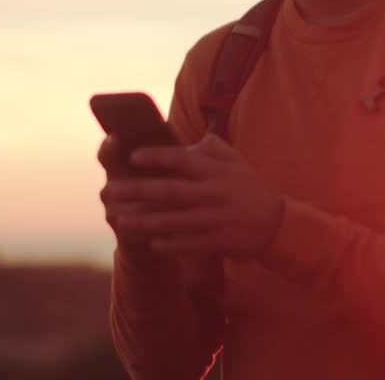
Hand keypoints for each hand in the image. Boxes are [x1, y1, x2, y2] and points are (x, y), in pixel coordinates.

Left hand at [104, 133, 284, 257]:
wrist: (275, 224)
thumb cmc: (249, 188)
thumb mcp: (236, 161)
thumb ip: (212, 148)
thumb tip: (187, 141)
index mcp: (214, 172)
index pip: (181, 160)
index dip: (157, 157)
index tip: (132, 157)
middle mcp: (211, 194)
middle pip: (168, 192)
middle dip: (136, 191)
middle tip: (109, 191)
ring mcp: (213, 219)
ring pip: (172, 221)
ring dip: (143, 221)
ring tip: (119, 220)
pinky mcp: (216, 241)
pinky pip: (187, 243)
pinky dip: (169, 244)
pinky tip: (150, 243)